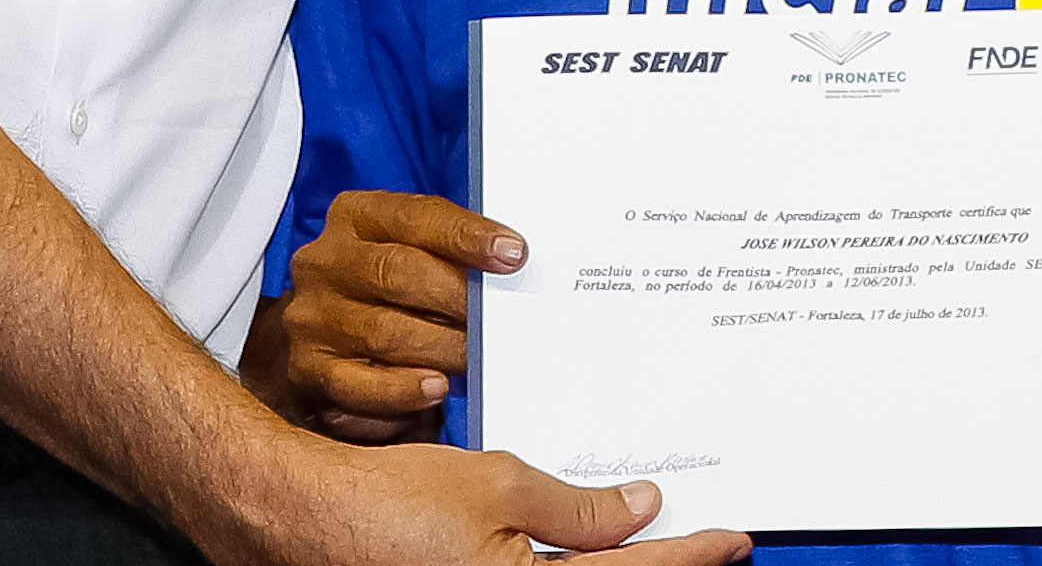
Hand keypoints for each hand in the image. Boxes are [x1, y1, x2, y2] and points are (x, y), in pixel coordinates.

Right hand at [211, 427, 751, 565]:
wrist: (310, 520)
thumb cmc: (387, 503)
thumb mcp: (495, 484)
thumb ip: (573, 506)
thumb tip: (638, 507)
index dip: (688, 556)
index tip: (732, 539)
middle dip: (663, 565)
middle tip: (714, 544)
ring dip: (619, 564)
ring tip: (662, 539)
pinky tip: (594, 544)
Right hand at [274, 188, 518, 441]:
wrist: (326, 333)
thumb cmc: (387, 285)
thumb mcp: (412, 247)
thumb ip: (450, 249)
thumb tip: (510, 261)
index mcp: (355, 217)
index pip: (414, 216)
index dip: (466, 235)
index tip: (512, 253)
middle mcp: (326, 262)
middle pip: (397, 273)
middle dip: (458, 297)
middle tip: (501, 319)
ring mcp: (314, 318)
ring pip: (385, 332)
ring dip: (442, 348)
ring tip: (478, 358)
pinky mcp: (311, 370)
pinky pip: (361, 386)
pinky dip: (404, 390)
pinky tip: (436, 388)